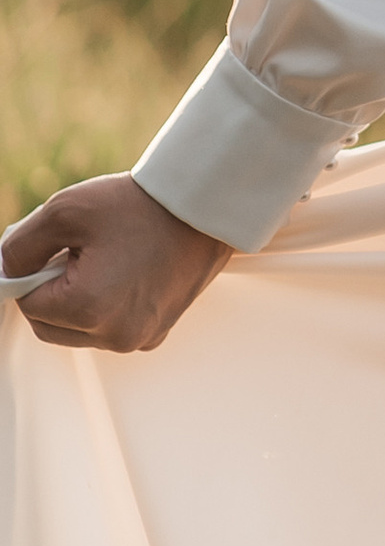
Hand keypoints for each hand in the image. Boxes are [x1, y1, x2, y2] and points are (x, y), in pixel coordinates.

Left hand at [2, 176, 230, 351]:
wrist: (204, 207)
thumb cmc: (136, 205)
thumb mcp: (64, 210)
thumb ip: (18, 246)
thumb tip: (3, 272)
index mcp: (87, 308)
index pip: (27, 304)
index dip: (29, 272)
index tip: (52, 247)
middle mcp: (113, 335)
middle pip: (48, 326)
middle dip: (50, 291)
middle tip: (75, 252)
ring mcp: (137, 339)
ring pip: (78, 331)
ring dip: (76, 302)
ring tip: (104, 260)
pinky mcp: (155, 335)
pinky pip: (109, 330)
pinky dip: (105, 309)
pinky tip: (124, 274)